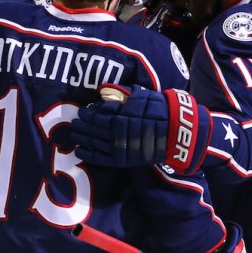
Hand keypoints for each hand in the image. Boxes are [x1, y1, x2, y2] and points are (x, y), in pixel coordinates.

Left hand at [70, 84, 211, 174]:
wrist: (178, 133)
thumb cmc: (161, 111)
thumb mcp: (143, 96)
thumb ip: (123, 96)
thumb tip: (104, 92)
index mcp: (122, 116)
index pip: (99, 116)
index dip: (88, 114)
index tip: (81, 111)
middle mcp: (118, 133)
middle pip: (94, 130)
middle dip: (83, 127)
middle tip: (74, 123)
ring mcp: (120, 148)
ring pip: (95, 144)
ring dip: (83, 139)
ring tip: (74, 135)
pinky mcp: (124, 160)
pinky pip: (102, 159)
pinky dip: (89, 155)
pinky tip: (80, 152)